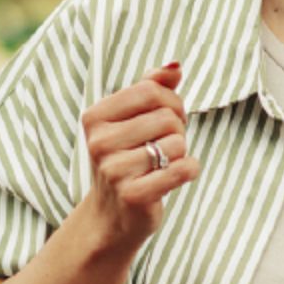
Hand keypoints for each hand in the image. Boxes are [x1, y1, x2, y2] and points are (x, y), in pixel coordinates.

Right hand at [79, 63, 199, 253]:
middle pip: (168, 117)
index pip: (151, 90)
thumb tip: (174, 66)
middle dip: (177, 130)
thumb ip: (152, 88)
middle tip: (161, 148)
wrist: (112, 216)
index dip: (171, 102)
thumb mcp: (132, 120)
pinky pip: (184, 169)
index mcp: (95, 117)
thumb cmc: (128, 159)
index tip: (165, 119)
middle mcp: (99, 142)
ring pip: (178, 143)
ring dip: (181, 153)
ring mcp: (114, 171)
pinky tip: (172, 178)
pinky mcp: (134, 195)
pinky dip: (189, 171)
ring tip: (160, 165)